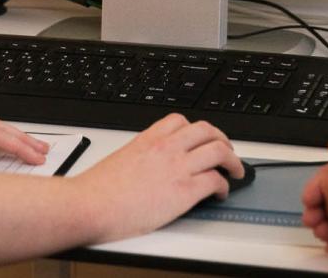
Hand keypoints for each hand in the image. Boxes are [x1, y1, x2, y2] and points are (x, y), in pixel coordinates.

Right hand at [71, 113, 243, 241]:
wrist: (91, 205)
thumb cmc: (98, 189)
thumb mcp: (121, 159)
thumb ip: (141, 156)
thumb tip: (151, 167)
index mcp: (148, 139)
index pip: (180, 121)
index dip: (197, 130)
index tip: (202, 138)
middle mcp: (166, 148)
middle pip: (207, 131)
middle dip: (222, 140)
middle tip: (227, 151)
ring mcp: (177, 167)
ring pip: (219, 151)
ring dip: (233, 161)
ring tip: (236, 171)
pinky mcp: (184, 191)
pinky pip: (215, 181)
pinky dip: (224, 186)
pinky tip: (220, 193)